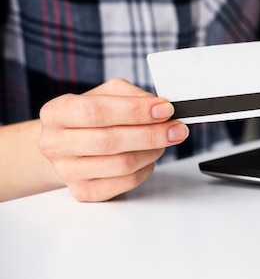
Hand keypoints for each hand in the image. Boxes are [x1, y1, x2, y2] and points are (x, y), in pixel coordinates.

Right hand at [38, 78, 188, 201]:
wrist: (67, 146)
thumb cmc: (90, 118)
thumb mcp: (106, 94)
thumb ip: (131, 95)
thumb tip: (158, 106)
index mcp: (57, 112)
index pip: (96, 111)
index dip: (135, 111)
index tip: (164, 110)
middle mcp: (55, 143)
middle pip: (109, 141)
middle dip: (151, 134)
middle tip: (176, 129)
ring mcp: (67, 171)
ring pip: (121, 164)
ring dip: (152, 151)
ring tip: (163, 141)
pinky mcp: (83, 192)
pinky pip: (124, 183)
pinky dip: (145, 169)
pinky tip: (148, 157)